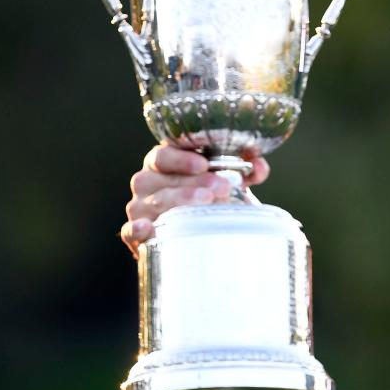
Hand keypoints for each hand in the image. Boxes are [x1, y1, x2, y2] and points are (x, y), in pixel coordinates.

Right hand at [121, 142, 271, 256]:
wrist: (193, 233)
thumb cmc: (206, 199)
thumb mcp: (225, 181)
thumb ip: (244, 170)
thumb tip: (258, 166)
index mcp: (162, 163)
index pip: (163, 155)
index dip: (182, 158)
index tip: (204, 164)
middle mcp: (147, 183)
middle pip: (163, 179)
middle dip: (194, 182)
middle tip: (222, 187)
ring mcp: (139, 208)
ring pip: (153, 202)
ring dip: (179, 202)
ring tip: (205, 202)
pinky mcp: (136, 235)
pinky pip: (130, 231)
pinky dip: (137, 229)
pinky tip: (148, 227)